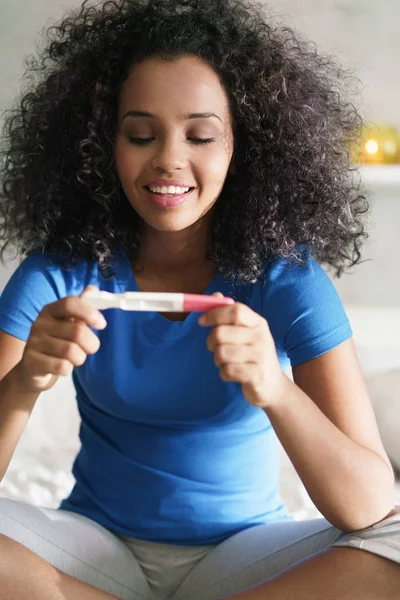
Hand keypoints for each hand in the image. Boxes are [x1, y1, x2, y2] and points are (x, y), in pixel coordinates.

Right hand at [15, 285, 106, 393]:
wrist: (33, 369)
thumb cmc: (57, 342)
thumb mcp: (68, 323)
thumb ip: (82, 308)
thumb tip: (92, 288)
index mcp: (50, 310)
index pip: (70, 303)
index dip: (89, 312)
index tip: (102, 324)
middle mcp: (39, 324)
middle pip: (78, 331)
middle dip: (92, 344)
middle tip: (90, 348)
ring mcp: (33, 343)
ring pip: (72, 352)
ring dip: (80, 358)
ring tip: (75, 358)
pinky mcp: (32, 363)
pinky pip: (62, 367)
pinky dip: (68, 369)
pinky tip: (61, 366)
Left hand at [198, 293, 286, 408]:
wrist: (274, 386)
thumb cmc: (254, 356)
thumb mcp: (246, 333)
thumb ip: (230, 314)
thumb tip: (215, 295)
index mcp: (258, 323)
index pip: (235, 310)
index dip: (214, 314)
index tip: (201, 321)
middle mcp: (261, 337)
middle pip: (221, 332)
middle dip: (210, 341)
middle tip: (213, 347)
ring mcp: (260, 356)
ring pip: (221, 353)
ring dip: (217, 360)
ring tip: (226, 362)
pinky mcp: (256, 375)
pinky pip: (227, 371)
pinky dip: (224, 374)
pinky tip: (232, 374)